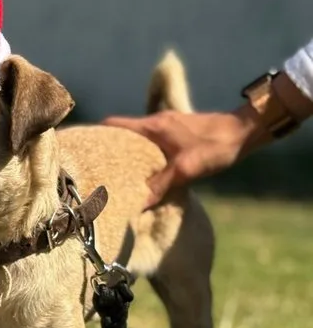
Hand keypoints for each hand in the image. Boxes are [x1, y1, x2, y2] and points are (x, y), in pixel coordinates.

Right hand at [103, 106, 260, 208]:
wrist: (246, 131)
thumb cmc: (216, 146)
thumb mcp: (186, 169)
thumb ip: (160, 186)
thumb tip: (137, 205)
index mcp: (152, 126)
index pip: (113, 124)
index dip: (95, 135)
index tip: (82, 148)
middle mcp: (156, 122)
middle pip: (122, 132)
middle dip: (108, 148)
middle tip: (96, 168)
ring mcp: (167, 126)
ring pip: (137, 138)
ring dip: (127, 153)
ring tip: (117, 174)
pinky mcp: (178, 132)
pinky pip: (151, 142)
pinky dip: (143, 154)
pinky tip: (144, 171)